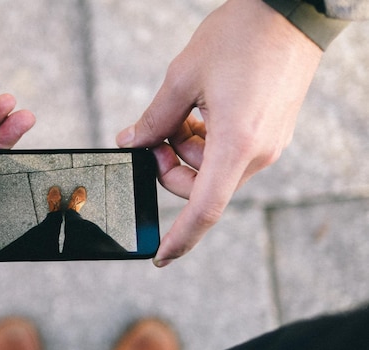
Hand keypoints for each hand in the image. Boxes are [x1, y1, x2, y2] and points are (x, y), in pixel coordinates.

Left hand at [117, 0, 321, 266]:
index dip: (180, 238)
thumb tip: (129, 142)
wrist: (289, 11)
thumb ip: (153, 119)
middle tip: (153, 136)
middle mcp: (258, 153)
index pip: (205, 210)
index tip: (160, 256)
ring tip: (181, 112)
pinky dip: (205, 141)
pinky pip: (229, 153)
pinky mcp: (270, 133)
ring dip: (186, 150)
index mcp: (237, 144)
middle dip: (169, 168)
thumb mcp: (182, 76)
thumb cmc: (240, 36)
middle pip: (200, 187)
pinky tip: (200, 110)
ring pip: (212, 169)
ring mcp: (268, 144)